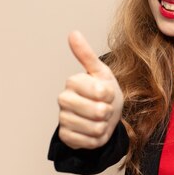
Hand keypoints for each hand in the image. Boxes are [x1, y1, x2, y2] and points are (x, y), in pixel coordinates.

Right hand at [57, 31, 123, 149]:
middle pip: (98, 111)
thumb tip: (73, 33)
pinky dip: (96, 139)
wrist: (103, 117)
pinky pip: (89, 142)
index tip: (107, 93)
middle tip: (104, 107)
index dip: (110, 95)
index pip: (101, 92)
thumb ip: (86, 55)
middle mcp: (63, 99)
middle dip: (108, 112)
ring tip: (99, 119)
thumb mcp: (101, 73)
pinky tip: (92, 131)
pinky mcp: (65, 136)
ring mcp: (63, 119)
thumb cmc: (104, 92)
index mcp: (73, 81)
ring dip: (104, 126)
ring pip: (95, 128)